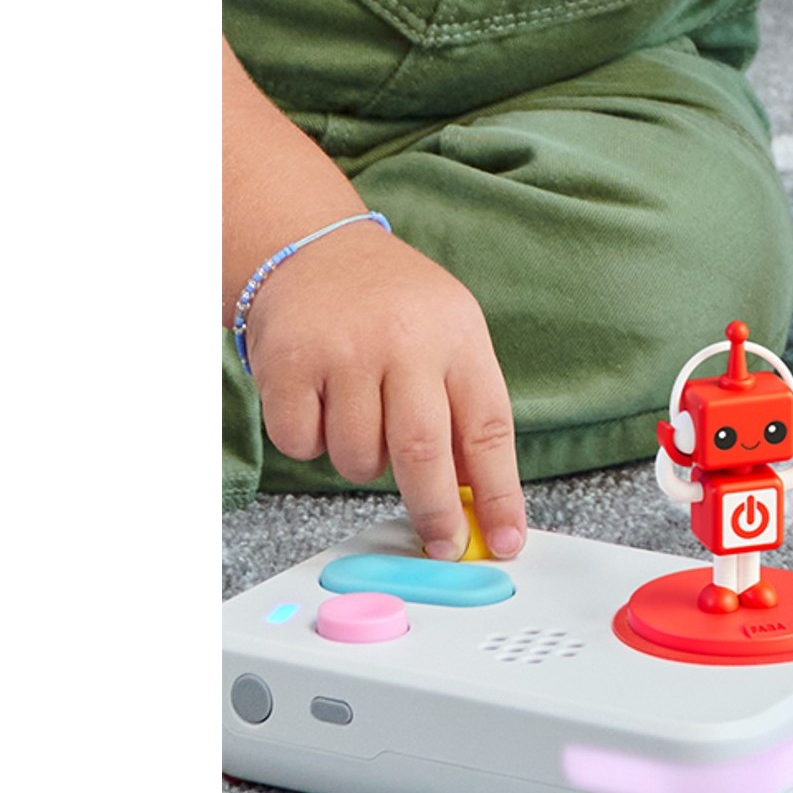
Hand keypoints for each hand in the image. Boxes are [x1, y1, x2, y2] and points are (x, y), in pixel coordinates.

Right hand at [243, 222, 526, 560]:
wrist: (316, 249)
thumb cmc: (396, 307)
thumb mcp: (450, 340)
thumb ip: (465, 413)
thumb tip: (477, 498)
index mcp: (458, 337)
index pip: (489, 429)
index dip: (500, 494)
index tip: (505, 542)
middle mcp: (404, 341)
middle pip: (423, 453)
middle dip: (435, 512)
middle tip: (440, 543)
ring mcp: (343, 350)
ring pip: (358, 459)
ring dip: (363, 465)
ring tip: (362, 419)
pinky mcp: (288, 362)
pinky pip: (303, 445)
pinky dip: (310, 443)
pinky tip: (319, 402)